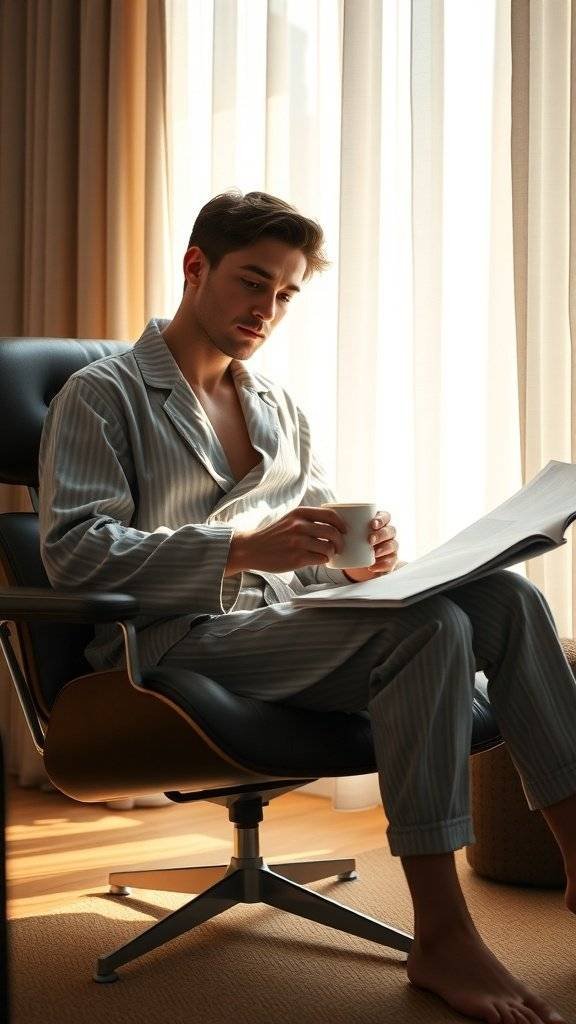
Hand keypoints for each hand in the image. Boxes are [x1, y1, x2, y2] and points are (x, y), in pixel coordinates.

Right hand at [225, 506, 348, 575]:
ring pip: (328, 547)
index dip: (342, 524)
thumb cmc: (274, 535)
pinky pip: (320, 559)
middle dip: (340, 542)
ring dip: (331, 552)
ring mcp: (298, 543)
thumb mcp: (290, 519)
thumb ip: (309, 519)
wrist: (252, 548)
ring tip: (327, 554)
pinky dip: (323, 560)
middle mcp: (299, 526)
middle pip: (333, 532)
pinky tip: (318, 559)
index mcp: (300, 513)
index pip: (330, 515)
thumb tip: (334, 524)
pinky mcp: (296, 558)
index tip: (345, 530)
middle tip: (339, 547)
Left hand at [342, 511, 399, 582]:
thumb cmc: (350, 541)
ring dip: (385, 548)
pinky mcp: (390, 561)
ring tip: (374, 552)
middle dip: (381, 534)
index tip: (372, 524)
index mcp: (378, 523)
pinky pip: (391, 562)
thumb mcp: (345, 532)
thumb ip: (337, 524)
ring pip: (394, 545)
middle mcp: (387, 533)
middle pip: (390, 530)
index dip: (381, 519)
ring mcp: (390, 547)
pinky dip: (383, 564)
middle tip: (370, 539)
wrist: (355, 560)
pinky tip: (373, 566)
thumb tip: (321, 517)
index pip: (385, 516)